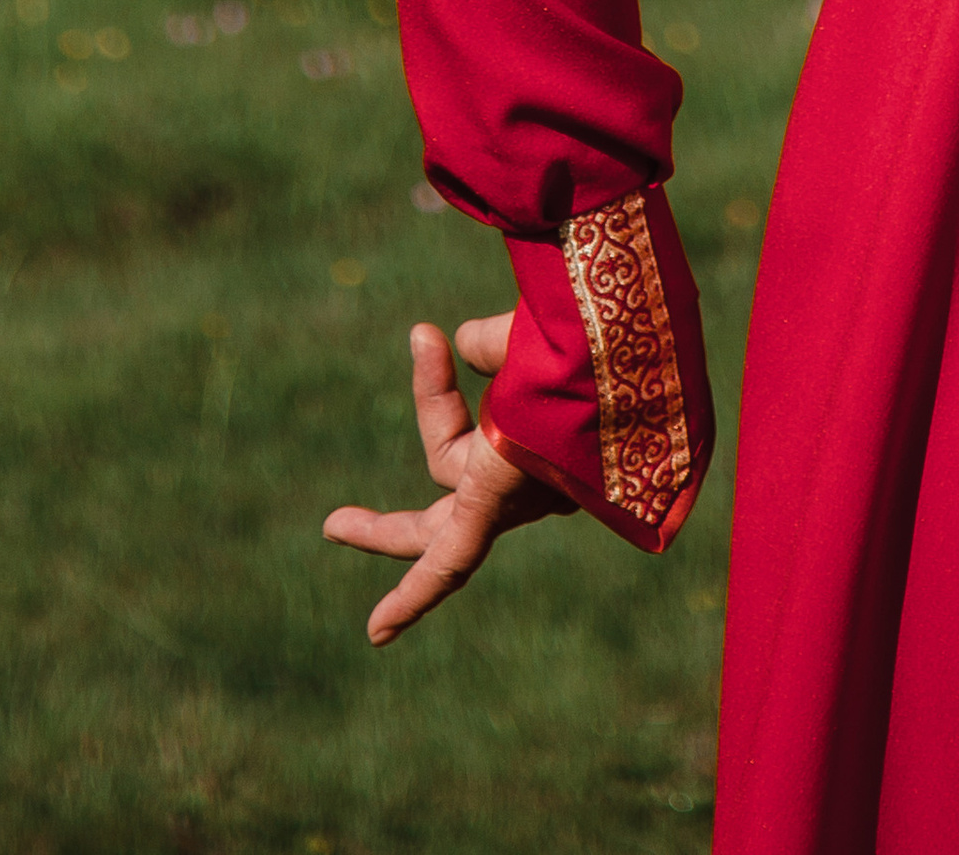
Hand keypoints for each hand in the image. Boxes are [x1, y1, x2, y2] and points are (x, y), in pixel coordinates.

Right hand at [323, 313, 570, 644]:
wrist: (620, 337)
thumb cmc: (589, 326)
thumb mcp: (535, 329)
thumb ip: (494, 344)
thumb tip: (460, 343)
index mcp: (554, 442)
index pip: (477, 430)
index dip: (435, 389)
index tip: (426, 336)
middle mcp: (539, 481)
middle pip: (459, 512)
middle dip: (397, 525)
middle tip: (339, 524)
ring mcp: (518, 497)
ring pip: (439, 505)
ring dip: (392, 505)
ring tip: (341, 520)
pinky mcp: (495, 503)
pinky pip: (448, 562)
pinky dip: (413, 596)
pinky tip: (377, 632)